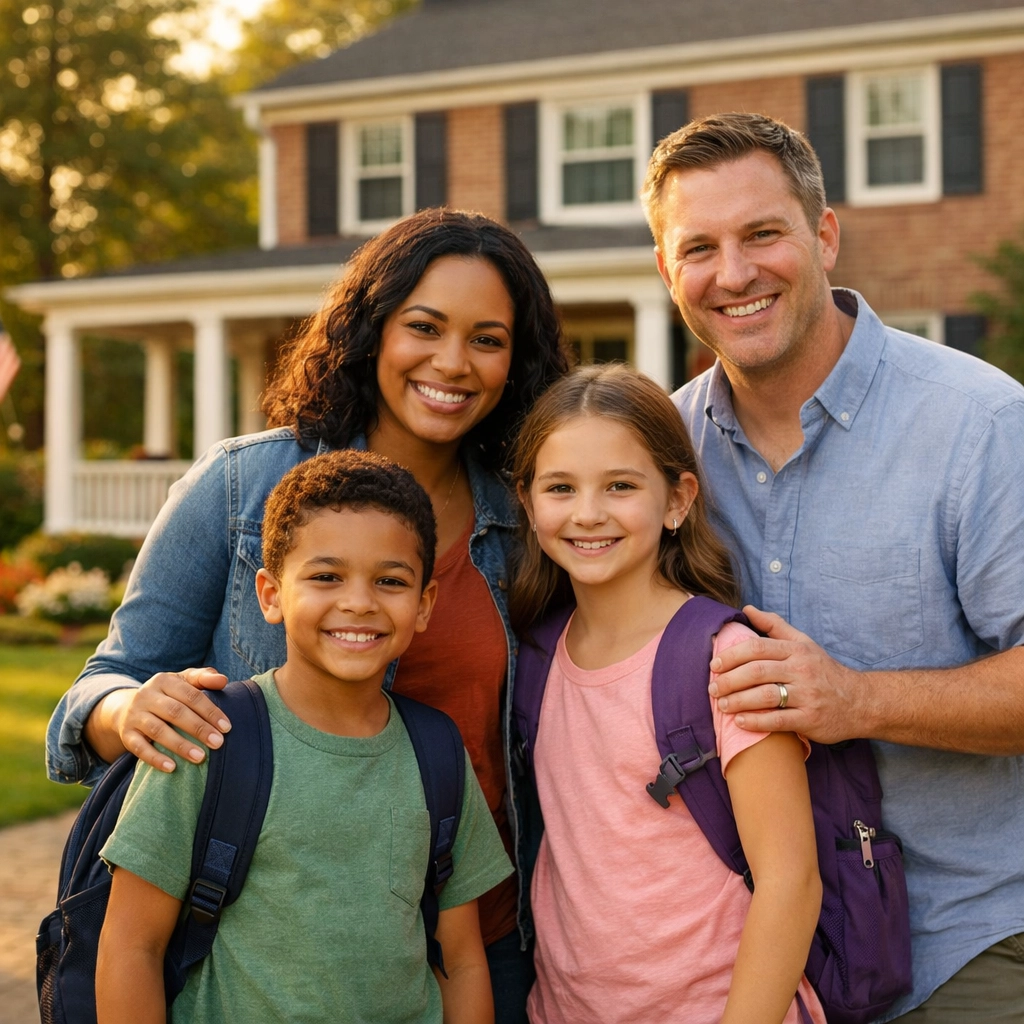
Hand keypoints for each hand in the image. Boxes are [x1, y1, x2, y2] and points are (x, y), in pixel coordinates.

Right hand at [105, 667, 229, 772]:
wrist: (127, 708)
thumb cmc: (168, 695)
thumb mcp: (183, 681)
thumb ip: (204, 678)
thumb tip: (223, 680)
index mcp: (164, 680)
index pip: (191, 695)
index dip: (209, 711)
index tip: (226, 727)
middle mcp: (147, 696)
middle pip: (175, 712)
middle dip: (199, 728)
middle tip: (218, 743)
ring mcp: (135, 715)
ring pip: (158, 730)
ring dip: (180, 745)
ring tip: (200, 757)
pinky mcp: (127, 734)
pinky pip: (139, 748)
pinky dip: (155, 758)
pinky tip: (172, 767)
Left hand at [709, 606, 863, 744]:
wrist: (860, 702)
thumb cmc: (824, 671)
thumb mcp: (803, 643)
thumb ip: (774, 626)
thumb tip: (747, 609)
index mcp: (796, 650)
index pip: (757, 648)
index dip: (732, 655)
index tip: (714, 664)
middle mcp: (801, 670)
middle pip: (757, 671)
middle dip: (729, 680)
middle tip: (712, 688)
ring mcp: (807, 695)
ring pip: (765, 696)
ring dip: (738, 700)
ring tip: (722, 705)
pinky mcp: (811, 719)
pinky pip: (778, 720)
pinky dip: (756, 721)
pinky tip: (740, 721)